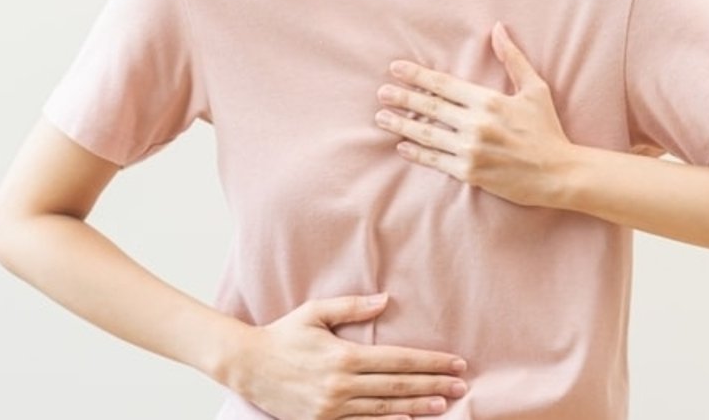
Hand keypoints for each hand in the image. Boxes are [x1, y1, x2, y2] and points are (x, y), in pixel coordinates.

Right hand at [227, 293, 468, 419]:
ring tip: (444, 404)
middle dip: (433, 385)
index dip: (430, 362)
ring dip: (418, 406)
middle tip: (461, 385)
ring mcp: (333, 407)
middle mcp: (342, 384)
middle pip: (399, 386)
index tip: (454, 363)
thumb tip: (384, 300)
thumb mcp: (314, 313)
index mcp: (344, 355)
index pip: (398, 359)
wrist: (247, 366)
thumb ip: (351, 308)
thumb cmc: (282, 335)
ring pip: (385, 409)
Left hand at [375, 21, 573, 207]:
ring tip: (381, 118)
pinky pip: (436, 160)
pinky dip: (417, 153)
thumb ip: (513, 59)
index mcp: (489, 101)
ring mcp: (471, 150)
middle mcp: (476, 124)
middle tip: (381, 92)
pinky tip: (402, 146)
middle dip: (402, 98)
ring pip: (427, 135)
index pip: (444, 85)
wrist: (559, 174)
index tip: (396, 68)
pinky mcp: (470, 173)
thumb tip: (498, 28)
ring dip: (401, 125)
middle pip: (430, 108)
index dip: (417, 75)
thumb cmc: (547, 129)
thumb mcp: (535, 89)